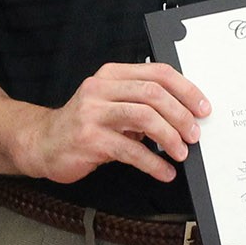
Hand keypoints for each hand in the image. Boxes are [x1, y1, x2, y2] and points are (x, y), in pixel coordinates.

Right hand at [16, 62, 208, 183]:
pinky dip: (153, 163)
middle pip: (153, 93)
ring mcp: (93, 113)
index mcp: (112, 74)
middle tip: (195, 134)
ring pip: (144, 117)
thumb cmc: (84, 125)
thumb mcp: (112, 105)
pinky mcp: (89, 139)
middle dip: (181, 115)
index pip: (158, 73)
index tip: (203, 108)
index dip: (186, 90)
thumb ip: (141, 104)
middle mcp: (101, 88)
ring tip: (181, 153)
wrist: (42, 143)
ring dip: (170, 137)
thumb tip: (184, 116)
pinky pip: (130, 150)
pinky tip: (164, 171)